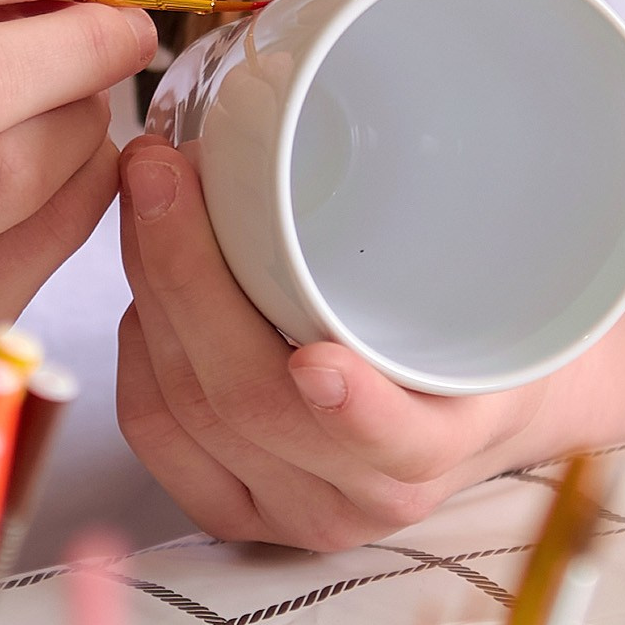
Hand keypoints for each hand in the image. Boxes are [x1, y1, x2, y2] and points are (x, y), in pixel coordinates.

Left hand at [115, 135, 546, 544]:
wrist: (465, 408)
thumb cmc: (468, 326)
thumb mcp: (490, 279)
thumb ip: (443, 231)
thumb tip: (337, 112)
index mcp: (443, 443)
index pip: (395, 444)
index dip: (354, 412)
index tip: (318, 362)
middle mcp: (363, 497)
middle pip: (249, 402)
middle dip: (186, 273)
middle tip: (161, 168)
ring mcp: (290, 513)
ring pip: (184, 409)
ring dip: (148, 290)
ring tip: (146, 197)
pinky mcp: (231, 510)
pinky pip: (152, 432)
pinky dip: (134, 348)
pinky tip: (145, 286)